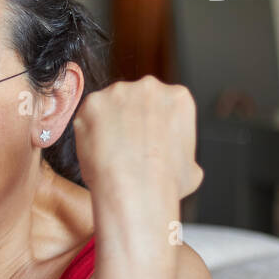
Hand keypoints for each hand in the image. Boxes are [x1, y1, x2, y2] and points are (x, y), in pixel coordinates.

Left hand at [73, 77, 203, 201]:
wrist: (136, 190)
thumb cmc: (166, 184)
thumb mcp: (192, 169)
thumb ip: (181, 153)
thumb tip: (177, 163)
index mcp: (178, 98)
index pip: (162, 105)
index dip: (153, 125)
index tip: (147, 140)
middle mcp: (150, 87)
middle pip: (135, 100)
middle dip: (129, 119)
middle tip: (126, 146)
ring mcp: (119, 92)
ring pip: (109, 106)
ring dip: (108, 123)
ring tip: (110, 151)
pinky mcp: (93, 103)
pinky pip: (87, 115)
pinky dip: (88, 130)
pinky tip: (95, 149)